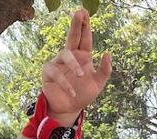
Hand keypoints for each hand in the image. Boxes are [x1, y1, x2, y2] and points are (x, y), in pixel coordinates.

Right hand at [41, 10, 111, 125]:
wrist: (69, 109)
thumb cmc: (83, 94)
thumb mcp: (98, 84)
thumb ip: (105, 70)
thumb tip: (107, 53)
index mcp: (83, 56)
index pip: (85, 38)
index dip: (85, 26)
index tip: (85, 12)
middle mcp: (70, 56)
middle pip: (72, 37)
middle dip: (76, 25)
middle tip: (79, 13)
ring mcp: (58, 63)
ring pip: (65, 55)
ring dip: (73, 64)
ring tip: (81, 75)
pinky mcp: (48, 72)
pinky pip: (56, 73)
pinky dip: (66, 83)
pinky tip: (73, 92)